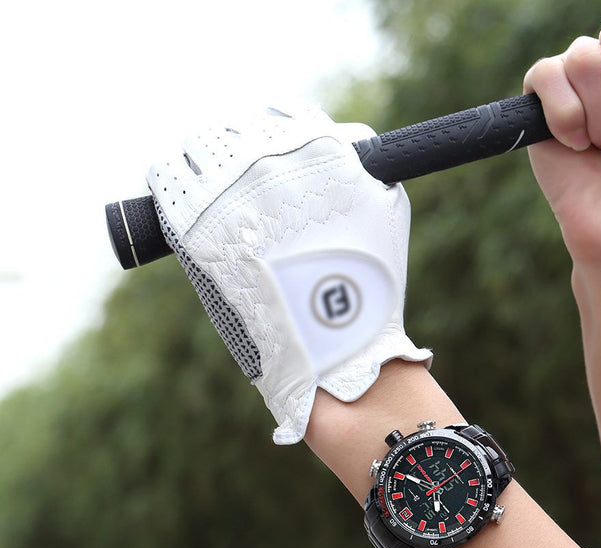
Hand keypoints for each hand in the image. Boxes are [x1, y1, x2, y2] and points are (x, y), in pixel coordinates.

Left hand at [148, 104, 430, 444]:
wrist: (333, 337)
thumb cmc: (368, 278)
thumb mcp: (389, 206)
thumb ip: (365, 163)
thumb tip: (346, 142)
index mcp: (317, 146)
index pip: (284, 109)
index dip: (279, 126)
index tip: (274, 142)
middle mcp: (267, 158)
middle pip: (236, 124)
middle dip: (240, 144)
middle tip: (243, 171)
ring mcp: (227, 190)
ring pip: (195, 142)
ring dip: (201, 155)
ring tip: (208, 178)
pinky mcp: (192, 223)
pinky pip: (163, 176)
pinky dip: (169, 177)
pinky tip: (180, 188)